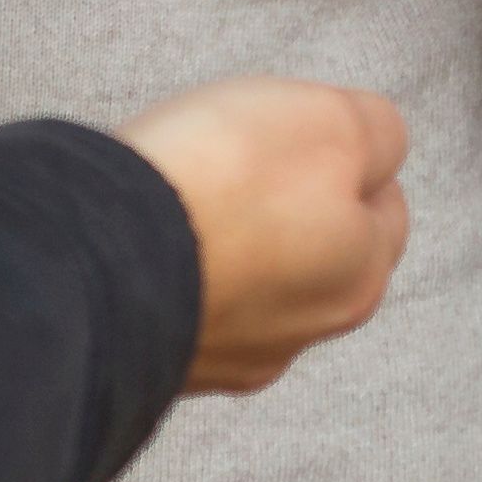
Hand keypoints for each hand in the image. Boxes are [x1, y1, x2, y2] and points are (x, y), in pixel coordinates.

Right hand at [111, 76, 411, 393]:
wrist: (97, 259)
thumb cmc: (222, 181)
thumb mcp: (330, 120)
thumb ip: (374, 131)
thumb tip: (375, 147)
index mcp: (360, 276)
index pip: (384, 208)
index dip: (351, 160)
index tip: (306, 134)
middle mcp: (303, 332)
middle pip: (316, 254)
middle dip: (295, 211)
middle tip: (246, 161)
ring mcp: (227, 356)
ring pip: (249, 285)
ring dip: (232, 247)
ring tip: (188, 197)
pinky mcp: (158, 360)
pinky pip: (184, 305)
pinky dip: (176, 274)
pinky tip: (148, 242)